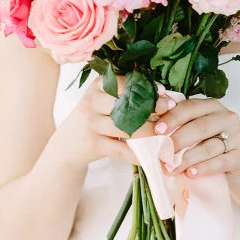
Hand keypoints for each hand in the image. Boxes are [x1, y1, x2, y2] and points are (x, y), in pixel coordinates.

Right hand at [58, 75, 174, 167]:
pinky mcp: (93, 144)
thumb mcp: (102, 99)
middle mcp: (91, 102)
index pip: (124, 83)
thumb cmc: (94, 117)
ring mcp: (90, 124)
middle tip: (171, 111)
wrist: (68, 144)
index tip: (163, 91)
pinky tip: (151, 155)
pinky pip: (121, 150)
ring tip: (164, 133)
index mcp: (97, 86)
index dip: (145, 87)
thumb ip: (123, 93)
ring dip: (149, 131)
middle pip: (127, 105)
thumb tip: (161, 92)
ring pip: (127, 128)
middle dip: (152, 108)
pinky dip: (138, 154)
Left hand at [153, 97, 239, 179]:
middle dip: (178, 140)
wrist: (233, 163)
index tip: (157, 130)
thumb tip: (152, 122)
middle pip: (200, 127)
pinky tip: (191, 173)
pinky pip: (221, 162)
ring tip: (171, 168)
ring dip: (187, 158)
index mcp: (212, 106)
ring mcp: (237, 137)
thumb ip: (178, 123)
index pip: (190, 107)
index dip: (173, 118)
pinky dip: (204, 168)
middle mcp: (227, 117)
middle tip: (162, 152)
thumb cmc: (207, 142)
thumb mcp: (194, 129)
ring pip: (209, 146)